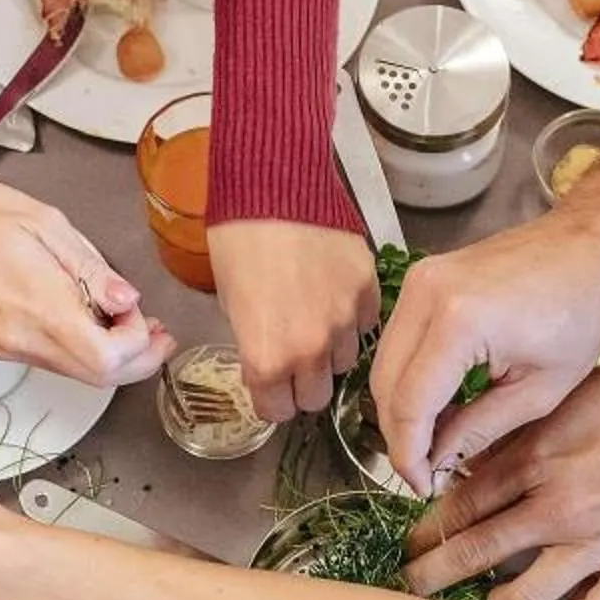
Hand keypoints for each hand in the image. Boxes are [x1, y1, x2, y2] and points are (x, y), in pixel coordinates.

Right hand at [0, 183, 171, 386]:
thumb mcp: (38, 219)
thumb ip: (87, 264)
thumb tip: (124, 296)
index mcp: (39, 305)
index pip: (108, 357)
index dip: (138, 342)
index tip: (141, 312)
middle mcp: (25, 338)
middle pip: (100, 378)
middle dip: (139, 359)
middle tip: (157, 334)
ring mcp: (11, 347)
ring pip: (78, 374)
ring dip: (113, 356)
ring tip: (129, 322)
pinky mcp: (1, 346)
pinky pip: (54, 360)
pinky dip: (83, 349)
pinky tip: (89, 320)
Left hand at [208, 219, 380, 419]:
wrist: (271, 188)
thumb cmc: (235, 243)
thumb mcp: (230, 304)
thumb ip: (256, 346)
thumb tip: (271, 364)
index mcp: (268, 358)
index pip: (278, 411)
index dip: (271, 399)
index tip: (269, 385)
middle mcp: (311, 350)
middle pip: (316, 397)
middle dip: (302, 383)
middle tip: (293, 355)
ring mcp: (345, 321)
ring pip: (344, 363)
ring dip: (330, 351)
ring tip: (316, 318)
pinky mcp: (368, 291)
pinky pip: (365, 325)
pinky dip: (352, 319)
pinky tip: (335, 295)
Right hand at [369, 211, 599, 493]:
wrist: (590, 245)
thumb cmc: (580, 312)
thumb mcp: (539, 390)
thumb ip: (479, 430)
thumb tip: (436, 463)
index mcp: (458, 323)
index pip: (409, 406)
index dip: (409, 455)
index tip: (422, 486)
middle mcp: (425, 294)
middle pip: (385, 385)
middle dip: (400, 436)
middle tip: (428, 470)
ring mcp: (418, 280)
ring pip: (383, 364)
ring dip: (402, 408)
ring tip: (437, 440)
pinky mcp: (421, 277)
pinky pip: (398, 340)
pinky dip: (409, 377)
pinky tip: (440, 403)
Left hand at [404, 364, 599, 599]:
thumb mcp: (578, 392)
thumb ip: (527, 425)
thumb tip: (481, 448)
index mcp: (536, 459)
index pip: (458, 502)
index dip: (426, 525)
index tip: (410, 536)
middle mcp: (555, 508)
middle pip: (471, 552)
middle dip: (429, 573)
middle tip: (411, 581)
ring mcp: (592, 545)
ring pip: (520, 597)